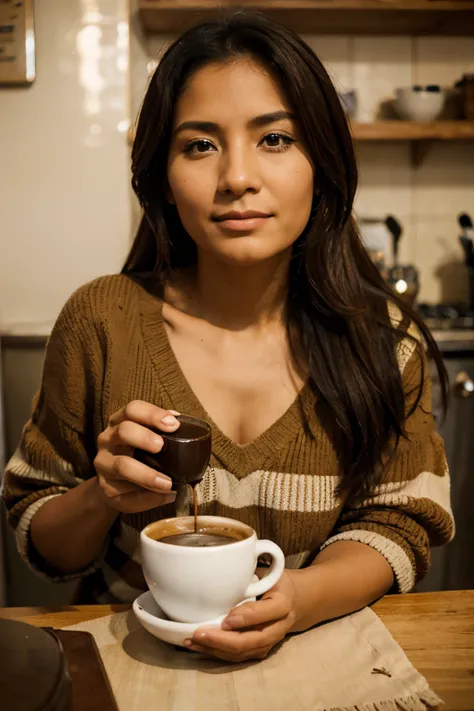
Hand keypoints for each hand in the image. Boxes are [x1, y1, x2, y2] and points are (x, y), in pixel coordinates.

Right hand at [94, 400, 180, 513]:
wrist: (115, 484)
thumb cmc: (138, 453)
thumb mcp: (147, 437)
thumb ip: (163, 430)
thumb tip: (184, 423)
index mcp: (120, 421)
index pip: (133, 409)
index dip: (152, 414)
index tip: (173, 424)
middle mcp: (108, 439)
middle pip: (124, 431)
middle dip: (145, 438)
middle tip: (163, 447)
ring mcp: (103, 464)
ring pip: (122, 466)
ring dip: (147, 475)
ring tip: (168, 484)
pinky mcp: (105, 488)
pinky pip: (126, 494)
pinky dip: (148, 498)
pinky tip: (165, 496)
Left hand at [184, 571, 298, 662]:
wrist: (295, 601)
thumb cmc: (275, 582)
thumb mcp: (269, 572)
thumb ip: (252, 570)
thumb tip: (222, 564)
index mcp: (283, 602)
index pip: (266, 612)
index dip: (246, 618)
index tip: (226, 619)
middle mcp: (278, 627)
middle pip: (251, 641)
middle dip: (222, 641)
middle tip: (198, 634)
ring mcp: (270, 642)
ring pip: (242, 653)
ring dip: (215, 650)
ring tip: (191, 641)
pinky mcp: (260, 651)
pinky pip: (238, 657)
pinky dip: (217, 653)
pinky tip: (199, 646)